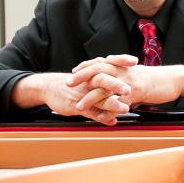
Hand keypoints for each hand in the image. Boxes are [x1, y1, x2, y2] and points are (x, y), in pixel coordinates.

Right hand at [12, 69, 129, 124]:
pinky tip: (112, 122)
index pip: (108, 62)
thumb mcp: (86, 75)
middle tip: (129, 89)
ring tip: (125, 109)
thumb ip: (102, 76)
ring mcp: (83, 93)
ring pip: (98, 97)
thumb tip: (120, 75)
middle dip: (116, 84)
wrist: (48, 87)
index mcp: (92, 71)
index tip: (135, 61)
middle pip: (103, 79)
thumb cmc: (72, 82)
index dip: (121, 60)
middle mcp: (88, 81)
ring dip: (112, 104)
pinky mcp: (76, 105)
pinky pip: (91, 112)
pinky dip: (102, 117)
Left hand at [67, 55, 181, 111]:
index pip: (99, 63)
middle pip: (97, 71)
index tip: (73, 72)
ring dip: (91, 98)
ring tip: (79, 107)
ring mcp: (129, 81)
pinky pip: (119, 102)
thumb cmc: (155, 80)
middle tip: (67, 83)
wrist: (173, 80)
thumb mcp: (137, 77)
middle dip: (81, 77)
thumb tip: (115, 91)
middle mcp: (123, 71)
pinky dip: (110, 110)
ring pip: (105, 88)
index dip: (85, 67)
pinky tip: (102, 118)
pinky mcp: (137, 92)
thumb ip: (124, 82)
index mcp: (122, 66)